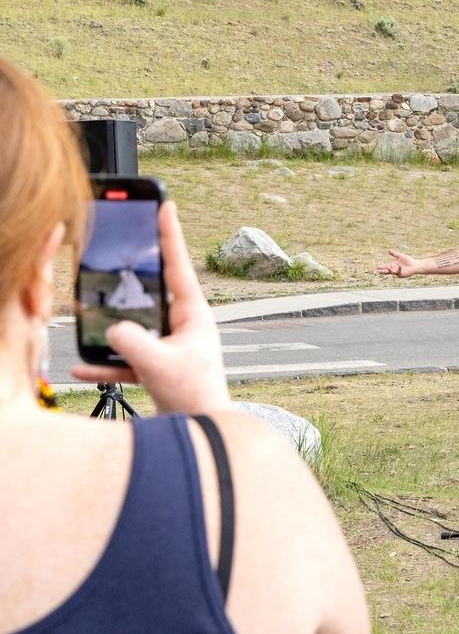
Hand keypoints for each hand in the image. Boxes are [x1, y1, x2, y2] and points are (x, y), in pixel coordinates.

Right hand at [72, 201, 230, 412]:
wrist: (200, 427)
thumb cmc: (194, 394)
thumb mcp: (159, 365)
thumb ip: (132, 343)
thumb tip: (111, 327)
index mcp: (192, 313)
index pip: (178, 265)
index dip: (170, 234)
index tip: (166, 205)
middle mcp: (182, 323)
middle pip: (152, 288)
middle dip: (133, 272)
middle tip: (120, 243)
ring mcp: (168, 342)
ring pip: (133, 323)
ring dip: (111, 322)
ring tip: (87, 311)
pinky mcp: (156, 363)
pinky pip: (125, 356)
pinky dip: (105, 362)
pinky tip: (82, 368)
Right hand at [375, 250, 418, 277]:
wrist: (414, 265)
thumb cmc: (408, 260)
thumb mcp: (400, 256)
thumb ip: (394, 254)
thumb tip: (388, 250)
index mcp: (393, 265)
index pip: (386, 266)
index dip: (382, 267)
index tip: (377, 267)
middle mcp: (394, 269)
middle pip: (387, 271)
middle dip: (382, 271)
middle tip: (377, 271)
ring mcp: (397, 273)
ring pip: (391, 272)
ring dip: (390, 269)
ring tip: (389, 267)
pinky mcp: (401, 275)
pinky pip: (397, 272)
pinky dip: (397, 269)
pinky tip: (399, 266)